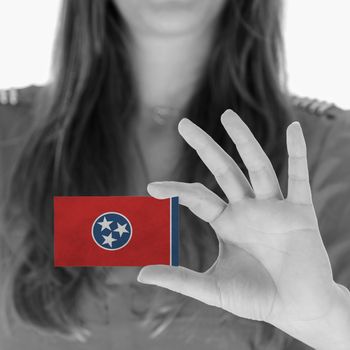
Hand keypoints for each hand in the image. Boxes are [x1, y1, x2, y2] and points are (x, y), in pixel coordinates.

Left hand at [137, 109, 349, 348]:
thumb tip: (140, 275)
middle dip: (204, 146)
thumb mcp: (213, 288)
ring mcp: (274, 208)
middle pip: (223, 170)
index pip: (197, 197)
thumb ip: (179, 280)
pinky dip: (298, 153)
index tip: (151, 187)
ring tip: (226, 115)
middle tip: (183, 124)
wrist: (298, 310)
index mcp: (227, 223)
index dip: (176, 191)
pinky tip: (294, 128)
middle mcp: (247, 209)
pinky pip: (300, 177)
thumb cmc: (257, 298)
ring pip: (258, 166)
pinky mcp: (300, 212)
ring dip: (243, 140)